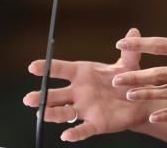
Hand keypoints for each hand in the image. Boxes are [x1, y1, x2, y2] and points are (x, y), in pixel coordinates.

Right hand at [23, 28, 149, 141]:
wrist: (138, 102)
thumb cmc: (127, 80)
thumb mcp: (128, 64)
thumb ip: (129, 51)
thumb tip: (133, 30)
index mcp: (83, 74)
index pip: (61, 69)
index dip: (47, 68)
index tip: (33, 67)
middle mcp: (79, 92)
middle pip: (56, 94)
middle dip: (42, 96)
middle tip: (28, 98)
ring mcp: (85, 108)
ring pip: (64, 112)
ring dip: (52, 113)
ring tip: (41, 114)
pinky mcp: (96, 123)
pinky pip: (83, 129)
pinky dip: (74, 133)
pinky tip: (66, 136)